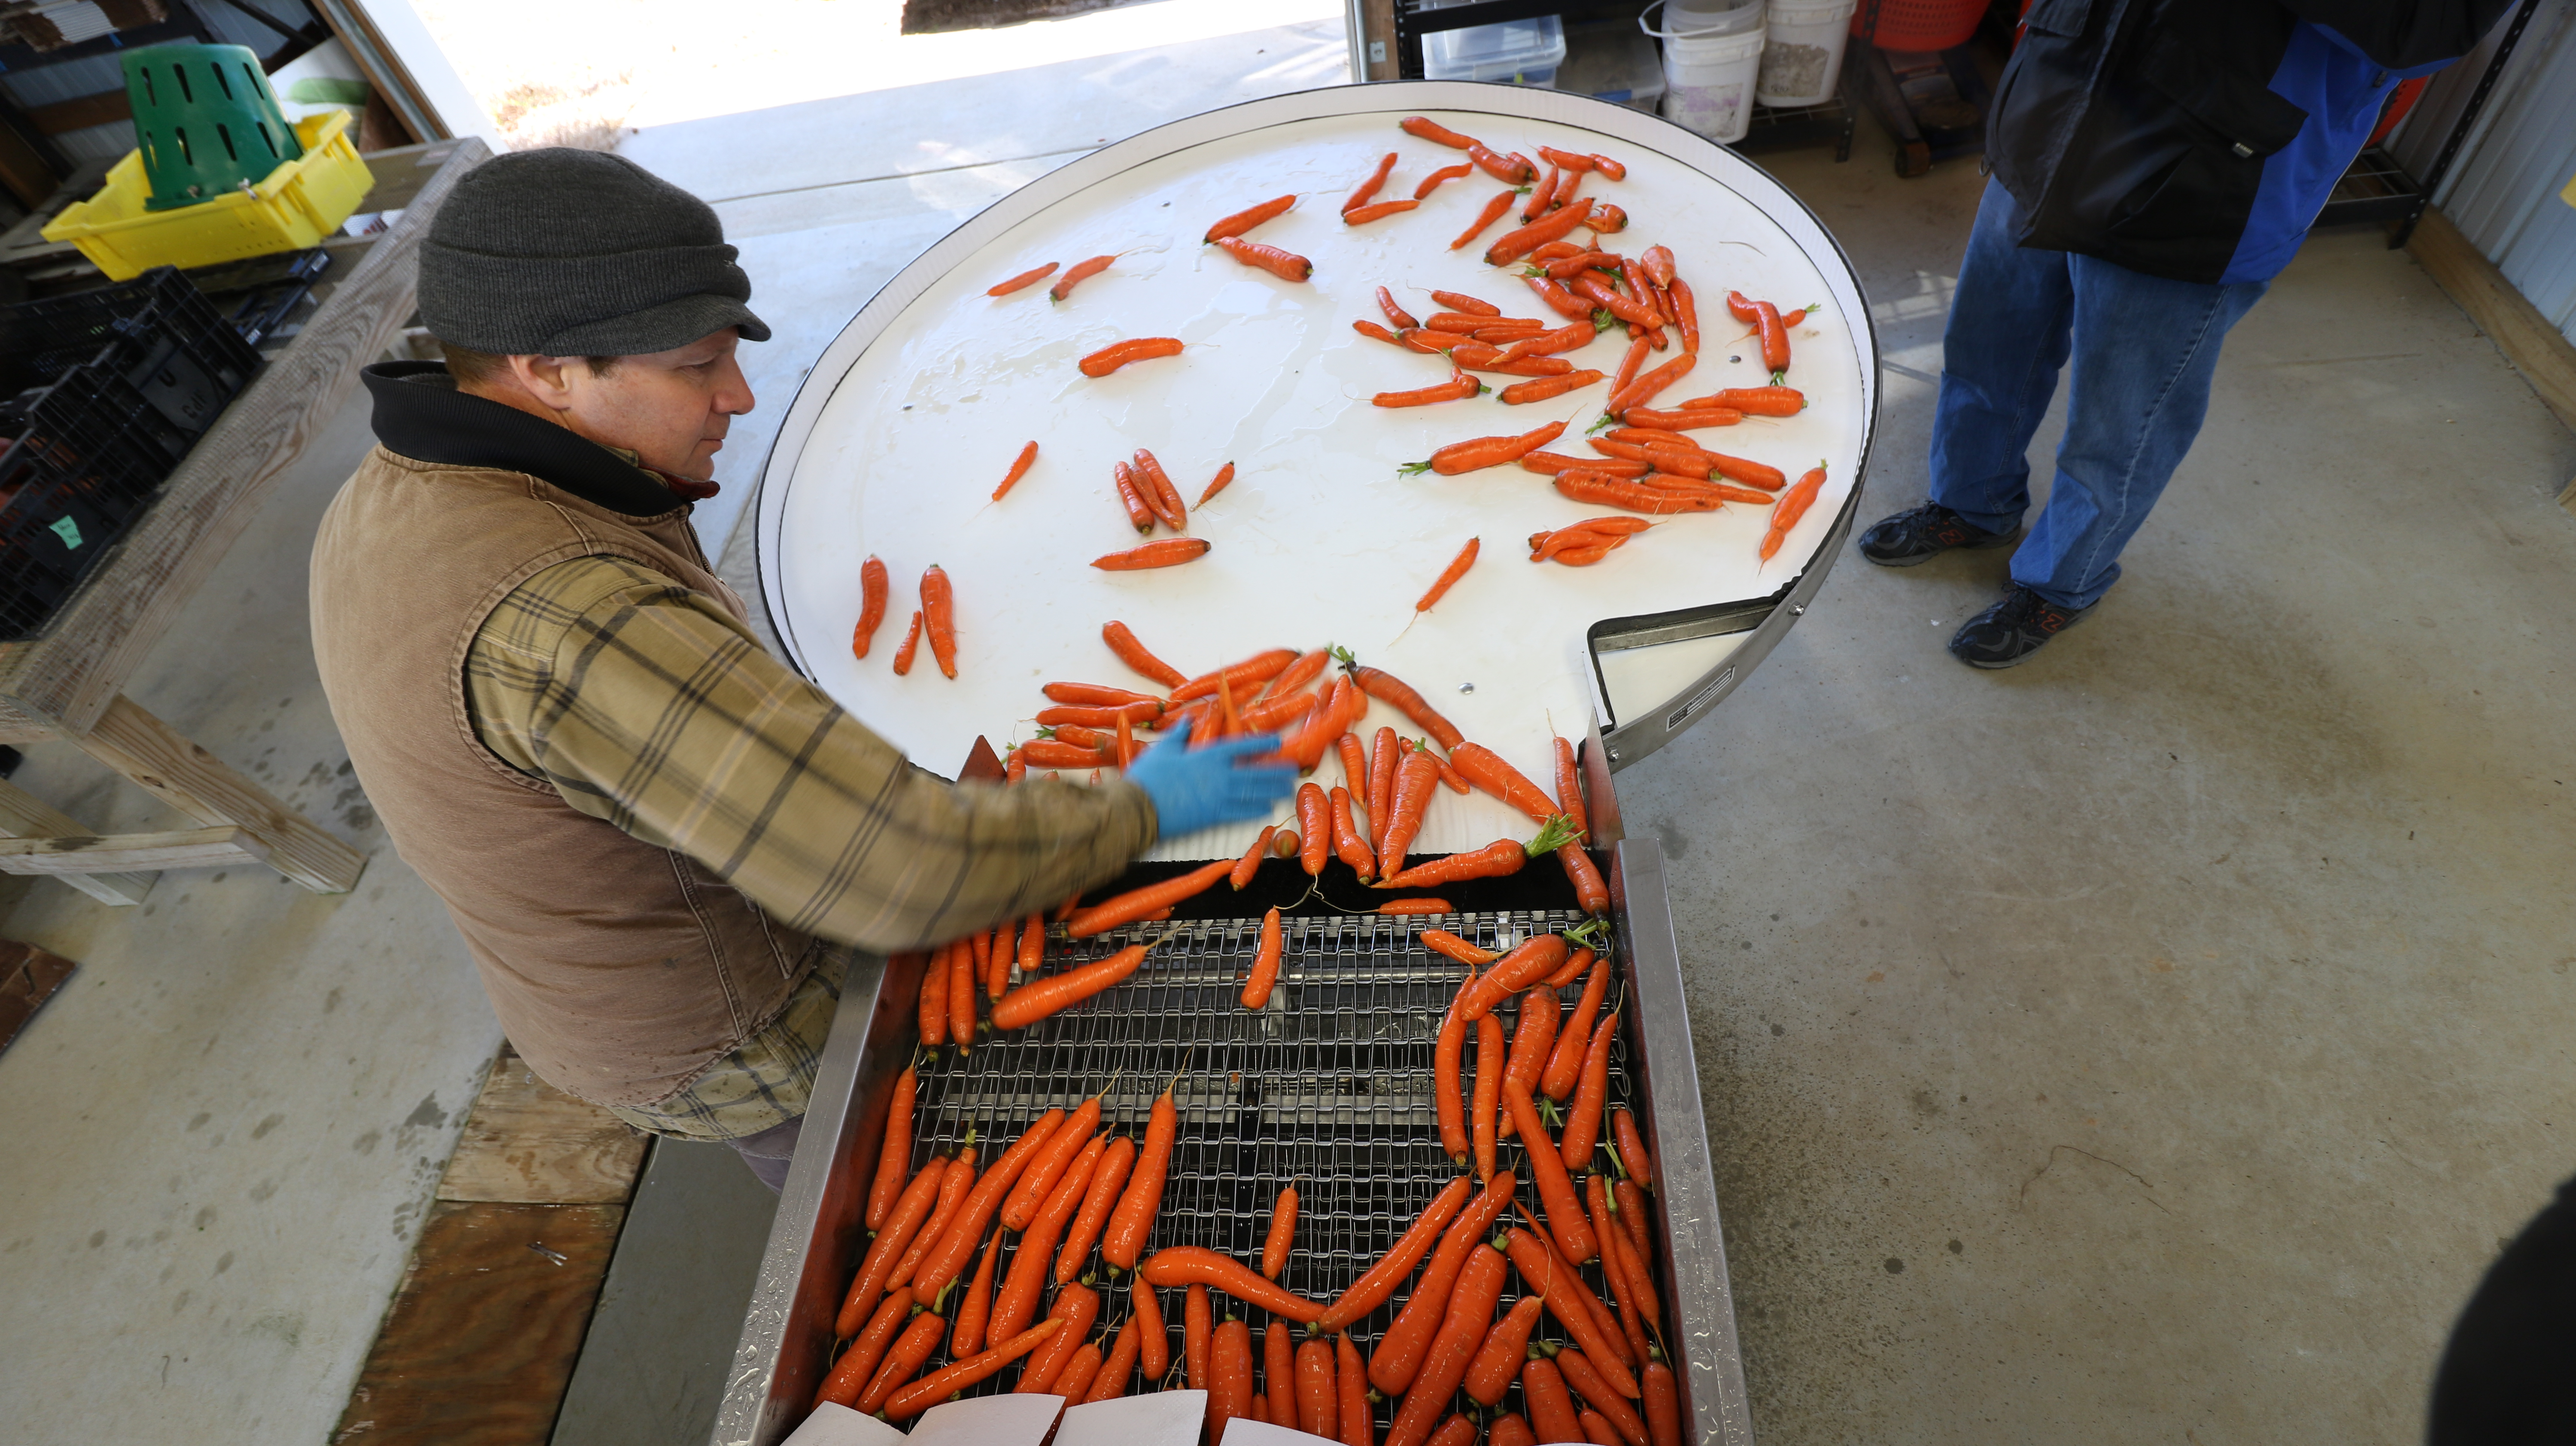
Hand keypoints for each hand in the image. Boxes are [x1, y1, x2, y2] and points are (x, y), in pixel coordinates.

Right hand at [1123, 717, 1299, 839]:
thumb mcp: (1164, 748)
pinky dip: (1255, 811)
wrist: (1139, 808)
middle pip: (1255, 772)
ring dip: (1272, 791)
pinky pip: (1240, 813)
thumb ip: (1179, 733)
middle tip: (1294, 771)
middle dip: (1276, 771)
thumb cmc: (1149, 776)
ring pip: (1253, 793)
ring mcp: (1218, 798)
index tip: (1277, 742)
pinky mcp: (1213, 817)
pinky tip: (1266, 810)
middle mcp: (1219, 776)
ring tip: (1287, 790)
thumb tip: (1188, 719)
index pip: (1242, 746)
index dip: (1262, 744)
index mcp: (1208, 756)